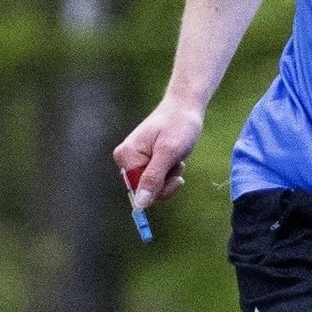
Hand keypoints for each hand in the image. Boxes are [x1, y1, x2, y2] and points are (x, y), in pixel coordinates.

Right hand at [114, 93, 203, 208]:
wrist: (185, 107)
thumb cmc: (178, 125)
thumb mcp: (169, 153)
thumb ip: (153, 178)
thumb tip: (140, 204)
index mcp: (126, 156)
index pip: (139, 191)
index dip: (160, 189)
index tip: (177, 178)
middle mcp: (126, 159)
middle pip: (145, 190)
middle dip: (166, 182)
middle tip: (178, 165)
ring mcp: (135, 160)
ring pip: (153, 186)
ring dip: (169, 177)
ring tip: (176, 158)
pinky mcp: (144, 160)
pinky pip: (156, 179)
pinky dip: (169, 173)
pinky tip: (174, 158)